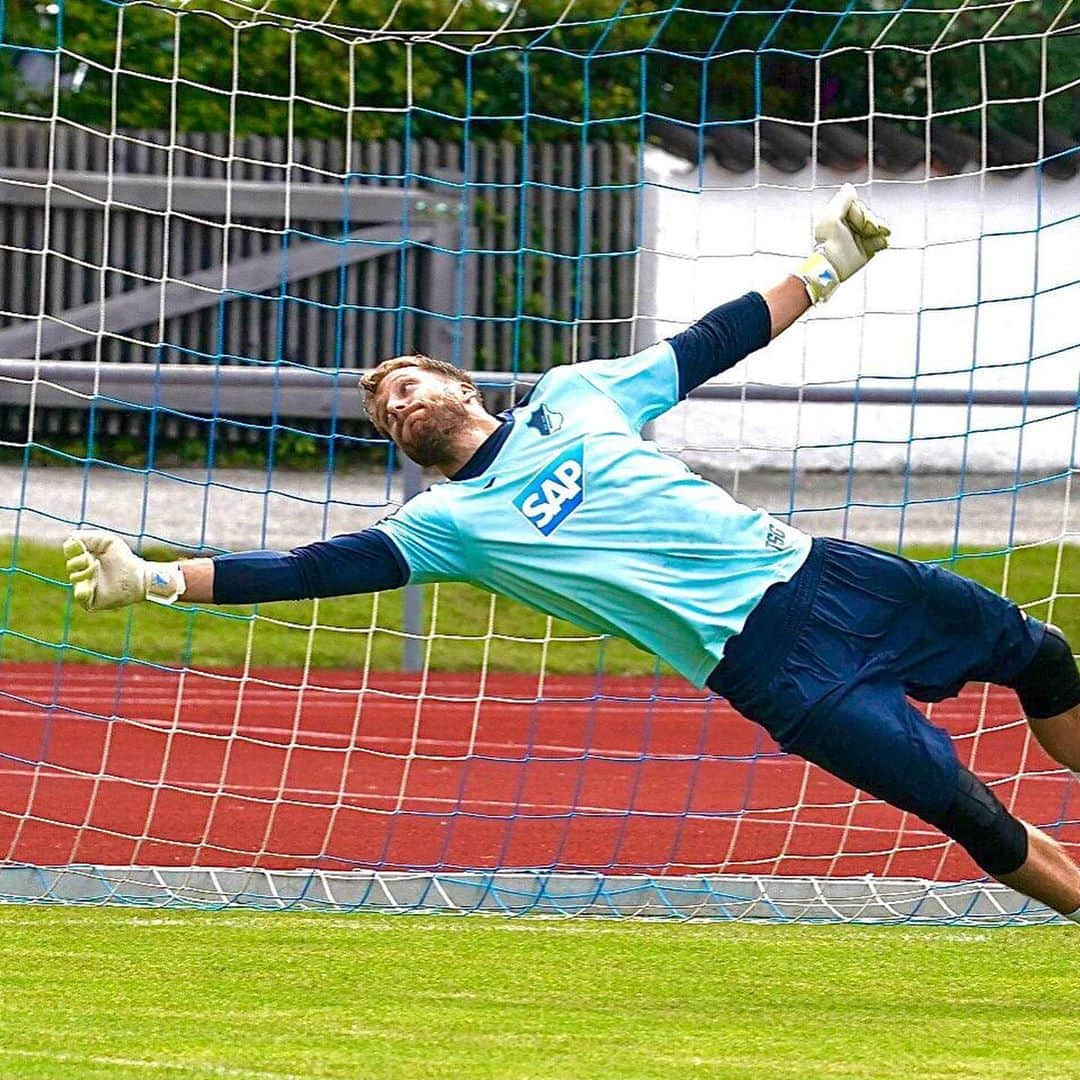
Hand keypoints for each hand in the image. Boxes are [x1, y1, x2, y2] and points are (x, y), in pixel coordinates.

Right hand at [63, 531, 184, 610]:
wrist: (138, 575)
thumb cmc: (123, 557)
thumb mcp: (107, 541)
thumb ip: (88, 537)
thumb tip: (70, 539)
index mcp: (83, 557)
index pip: (69, 551)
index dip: (73, 549)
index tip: (83, 548)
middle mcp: (81, 571)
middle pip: (71, 565)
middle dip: (80, 560)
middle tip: (96, 560)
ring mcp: (85, 585)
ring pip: (74, 579)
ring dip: (85, 572)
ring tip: (97, 567)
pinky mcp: (91, 600)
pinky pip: (80, 597)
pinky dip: (82, 591)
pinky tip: (89, 587)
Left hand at [797, 183, 889, 303]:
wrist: (832, 266)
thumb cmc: (829, 241)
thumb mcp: (831, 216)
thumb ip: (842, 200)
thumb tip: (849, 187)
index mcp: (841, 217)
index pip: (859, 207)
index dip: (860, 213)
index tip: (852, 221)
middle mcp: (850, 227)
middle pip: (870, 216)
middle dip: (870, 221)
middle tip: (864, 230)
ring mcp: (859, 238)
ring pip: (878, 227)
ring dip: (879, 229)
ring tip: (874, 235)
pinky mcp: (866, 250)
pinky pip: (881, 240)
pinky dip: (881, 241)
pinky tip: (878, 243)